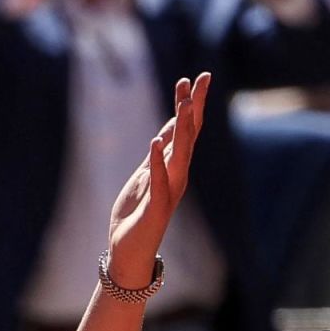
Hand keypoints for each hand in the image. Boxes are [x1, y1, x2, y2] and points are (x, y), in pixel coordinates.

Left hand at [106, 73, 208, 288]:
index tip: (193, 78)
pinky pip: (158, 182)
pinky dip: (158, 162)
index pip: (185, 131)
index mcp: (173, 168)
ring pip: (179, 155)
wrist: (128, 252)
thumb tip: (170, 127)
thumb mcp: (145, 176)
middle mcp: (177, 177)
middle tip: (200, 78)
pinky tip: (156, 142)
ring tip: (185, 103)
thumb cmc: (136, 215)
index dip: (189, 104)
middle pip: (188, 136)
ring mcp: (169, 192)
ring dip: (182, 129)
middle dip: (193, 107)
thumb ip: (158, 154)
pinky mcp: (156, 208)